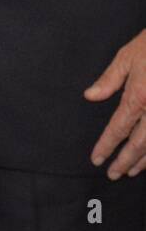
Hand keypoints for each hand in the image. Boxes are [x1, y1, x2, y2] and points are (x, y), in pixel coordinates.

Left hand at [85, 28, 145, 178]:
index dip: (107, 146)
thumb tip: (90, 96)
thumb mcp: (128, 56)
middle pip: (139, 144)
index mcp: (139, 97)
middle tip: (112, 174)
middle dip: (125, 160)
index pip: (118, 128)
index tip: (96, 159)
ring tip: (132, 171)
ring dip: (145, 160)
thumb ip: (110, 79)